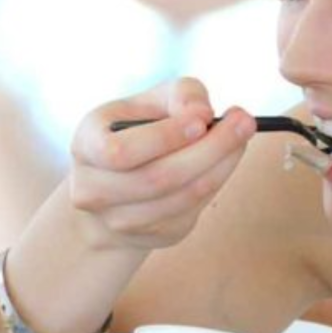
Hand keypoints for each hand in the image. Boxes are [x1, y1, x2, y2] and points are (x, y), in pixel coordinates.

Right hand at [68, 77, 256, 249]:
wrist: (122, 182)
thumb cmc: (142, 130)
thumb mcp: (153, 101)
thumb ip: (181, 95)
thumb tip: (203, 113)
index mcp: (86, 146)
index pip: (121, 152)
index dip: (165, 137)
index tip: (204, 119)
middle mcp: (92, 189)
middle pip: (158, 178)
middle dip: (210, 149)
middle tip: (245, 123)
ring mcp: (119, 220)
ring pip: (181, 199)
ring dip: (221, 167)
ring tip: (242, 138)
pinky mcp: (151, 237)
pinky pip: (192, 212)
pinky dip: (216, 183)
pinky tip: (225, 162)